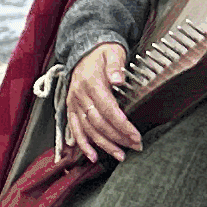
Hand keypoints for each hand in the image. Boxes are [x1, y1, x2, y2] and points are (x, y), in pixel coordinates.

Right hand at [66, 41, 142, 162]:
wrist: (85, 50)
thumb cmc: (102, 53)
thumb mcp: (113, 53)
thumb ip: (116, 66)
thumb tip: (118, 79)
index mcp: (91, 83)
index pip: (108, 109)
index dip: (122, 125)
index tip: (136, 136)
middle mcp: (80, 95)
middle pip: (99, 123)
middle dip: (118, 137)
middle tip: (135, 146)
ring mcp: (74, 103)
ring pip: (88, 130)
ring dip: (104, 145)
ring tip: (120, 155)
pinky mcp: (71, 108)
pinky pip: (75, 130)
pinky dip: (83, 145)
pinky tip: (92, 156)